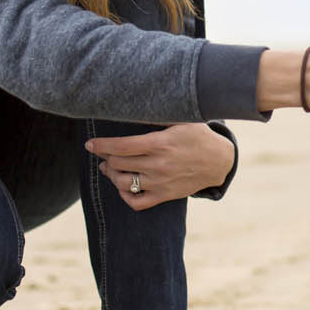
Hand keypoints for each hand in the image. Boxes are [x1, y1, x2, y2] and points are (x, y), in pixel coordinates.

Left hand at [86, 123, 234, 208]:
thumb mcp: (182, 120)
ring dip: (111, 174)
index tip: (90, 144)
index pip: (121, 146)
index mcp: (160, 143)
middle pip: (118, 163)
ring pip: (123, 183)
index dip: (101, 145)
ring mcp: (161, 183)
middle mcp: (158, 165)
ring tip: (108, 167)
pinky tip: (123, 186)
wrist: (219, 161)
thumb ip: (156, 116)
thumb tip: (132, 107)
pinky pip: (137, 202)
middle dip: (105, 157)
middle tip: (101, 152)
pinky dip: (125, 196)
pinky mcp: (165, 196)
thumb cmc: (198, 136)